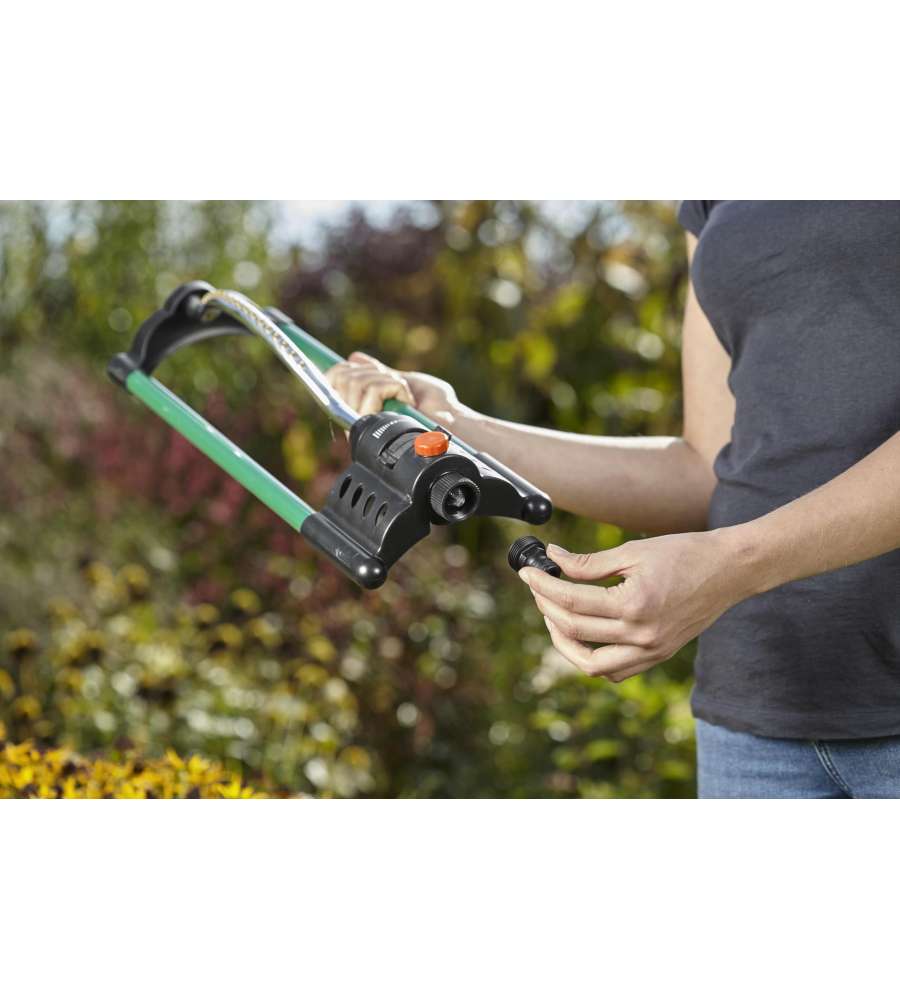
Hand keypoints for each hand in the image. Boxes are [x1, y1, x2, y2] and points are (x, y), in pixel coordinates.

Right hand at [325, 351, 460, 421]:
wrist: (452, 420)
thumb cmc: (434, 404)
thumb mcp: (401, 381)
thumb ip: (376, 373)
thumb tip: (354, 358)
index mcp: (360, 405)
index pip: (333, 379)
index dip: (341, 369)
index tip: (361, 368)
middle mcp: (357, 416)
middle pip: (342, 378)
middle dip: (372, 373)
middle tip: (395, 385)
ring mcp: (364, 423)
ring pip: (356, 383)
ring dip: (386, 380)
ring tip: (404, 394)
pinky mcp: (374, 427)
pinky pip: (373, 391)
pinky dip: (395, 386)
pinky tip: (407, 400)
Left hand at [519, 530, 751, 682]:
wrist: (730, 570)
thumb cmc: (686, 553)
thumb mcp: (633, 551)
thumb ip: (588, 562)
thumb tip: (553, 559)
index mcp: (634, 605)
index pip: (571, 602)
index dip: (542, 585)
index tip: (527, 572)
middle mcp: (642, 635)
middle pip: (574, 631)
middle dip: (547, 607)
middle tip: (538, 587)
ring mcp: (651, 651)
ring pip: (592, 665)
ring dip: (564, 643)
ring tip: (553, 617)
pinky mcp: (658, 655)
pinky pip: (615, 671)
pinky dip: (593, 659)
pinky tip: (583, 635)